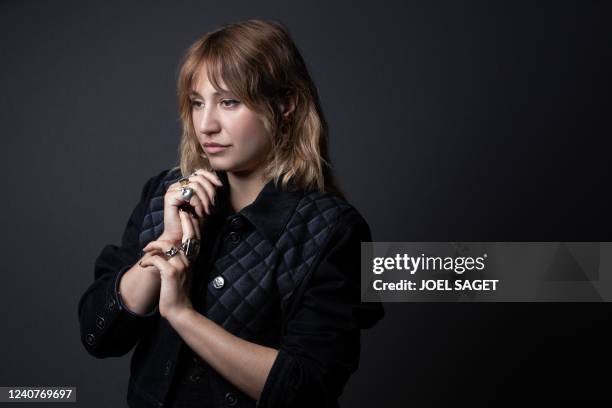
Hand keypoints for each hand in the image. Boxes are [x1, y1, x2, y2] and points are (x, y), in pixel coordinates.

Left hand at [140, 204, 202, 319]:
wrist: (180, 311)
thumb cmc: (179, 292)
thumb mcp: (183, 274)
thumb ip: (181, 261)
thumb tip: (172, 249)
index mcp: (193, 260)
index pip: (195, 237)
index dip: (192, 224)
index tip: (186, 213)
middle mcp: (189, 260)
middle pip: (188, 235)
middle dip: (184, 221)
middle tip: (179, 212)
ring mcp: (181, 265)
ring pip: (167, 246)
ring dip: (153, 246)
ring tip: (146, 249)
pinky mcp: (170, 272)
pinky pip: (156, 259)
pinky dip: (148, 261)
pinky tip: (144, 266)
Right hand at [159, 168, 222, 243]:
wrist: (181, 236)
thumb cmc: (194, 221)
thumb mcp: (205, 203)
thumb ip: (209, 191)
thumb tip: (218, 181)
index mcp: (185, 184)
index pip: (199, 172)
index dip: (211, 176)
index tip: (220, 185)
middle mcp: (178, 185)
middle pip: (199, 178)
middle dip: (210, 191)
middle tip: (212, 206)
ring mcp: (172, 190)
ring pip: (195, 185)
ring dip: (204, 199)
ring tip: (205, 211)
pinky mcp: (170, 197)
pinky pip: (188, 193)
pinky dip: (197, 203)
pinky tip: (199, 212)